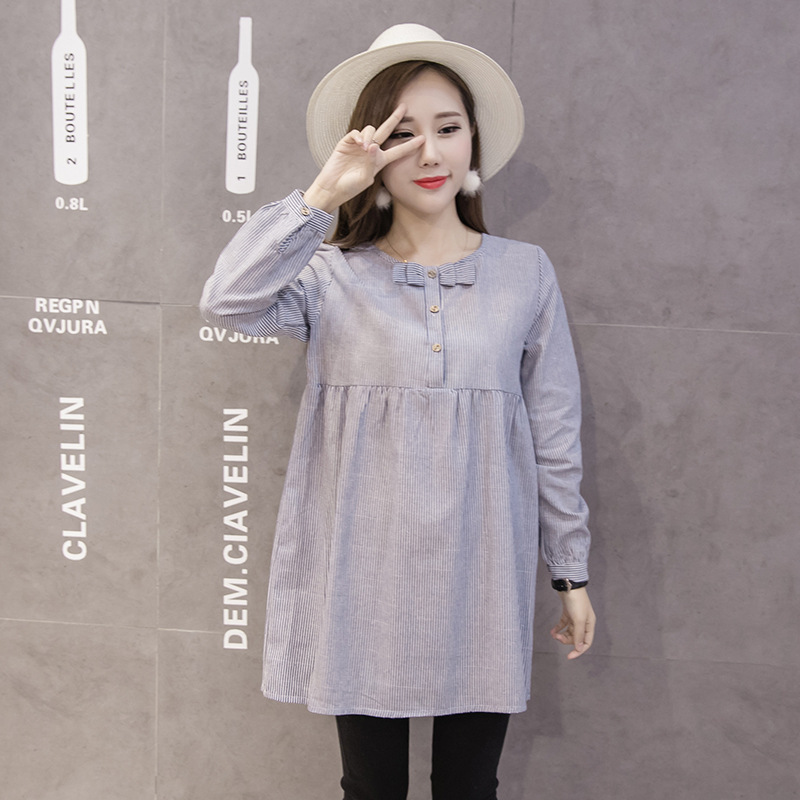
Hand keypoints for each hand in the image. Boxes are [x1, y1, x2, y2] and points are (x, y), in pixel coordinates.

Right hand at [303, 104, 424, 212]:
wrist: (332, 188)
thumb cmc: (350, 187)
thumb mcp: (366, 178)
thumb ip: (371, 162)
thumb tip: (373, 145)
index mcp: (379, 161)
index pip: (398, 151)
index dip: (410, 145)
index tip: (423, 139)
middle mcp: (371, 150)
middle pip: (386, 131)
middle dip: (395, 119)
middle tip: (404, 107)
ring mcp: (359, 145)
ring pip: (371, 130)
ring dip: (370, 136)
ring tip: (365, 148)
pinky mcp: (346, 143)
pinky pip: (356, 132)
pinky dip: (359, 136)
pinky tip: (359, 143)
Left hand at [550, 587, 595, 659]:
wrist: (569, 585)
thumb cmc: (576, 601)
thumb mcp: (579, 620)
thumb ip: (579, 635)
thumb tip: (579, 648)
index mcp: (590, 624)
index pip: (586, 642)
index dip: (578, 650)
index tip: (569, 656)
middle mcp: (584, 621)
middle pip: (576, 637)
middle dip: (567, 640)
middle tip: (558, 638)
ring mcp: (575, 617)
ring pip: (569, 631)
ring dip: (562, 634)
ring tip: (554, 635)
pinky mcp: (568, 612)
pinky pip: (563, 623)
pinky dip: (558, 628)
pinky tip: (552, 631)